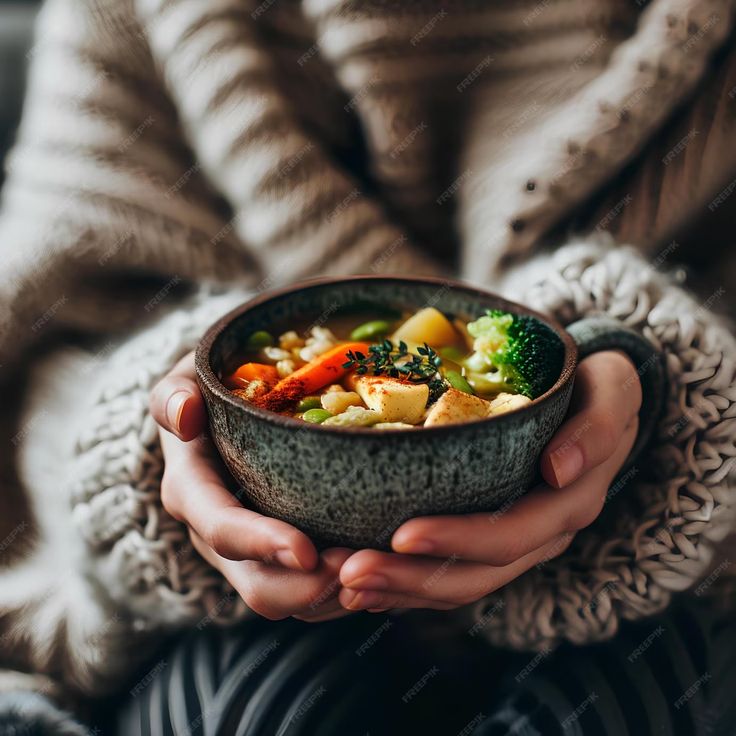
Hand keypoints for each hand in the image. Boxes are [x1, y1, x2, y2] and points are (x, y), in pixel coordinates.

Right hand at [150, 351, 353, 621]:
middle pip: (258, 586)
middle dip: (308, 589)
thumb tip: (184, 415)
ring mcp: (250, 552)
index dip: (261, 544)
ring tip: (377, 570)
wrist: (222, 412)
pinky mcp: (278, 559)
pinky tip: (376, 568)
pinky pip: (308, 594)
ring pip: (289, 600)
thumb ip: (174, 394)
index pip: (222, 528)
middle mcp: (217, 534)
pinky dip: (341, 591)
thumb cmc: (211, 390)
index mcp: (192, 492)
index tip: (306, 551)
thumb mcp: (187, 380)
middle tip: (361, 568)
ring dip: (333, 595)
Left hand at [338, 351, 641, 611]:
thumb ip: (599, 426)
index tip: (401, 536)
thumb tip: (559, 470)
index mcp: (566, 505)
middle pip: (472, 575)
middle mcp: (539, 535)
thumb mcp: (614, 391)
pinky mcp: (489, 539)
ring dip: (396, 590)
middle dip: (408, 579)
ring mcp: (513, 542)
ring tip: (340, 582)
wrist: (597, 404)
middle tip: (346, 573)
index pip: (508, 536)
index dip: (456, 541)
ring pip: (455, 585)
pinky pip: (447, 574)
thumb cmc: (596, 389)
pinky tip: (359, 584)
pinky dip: (403, 584)